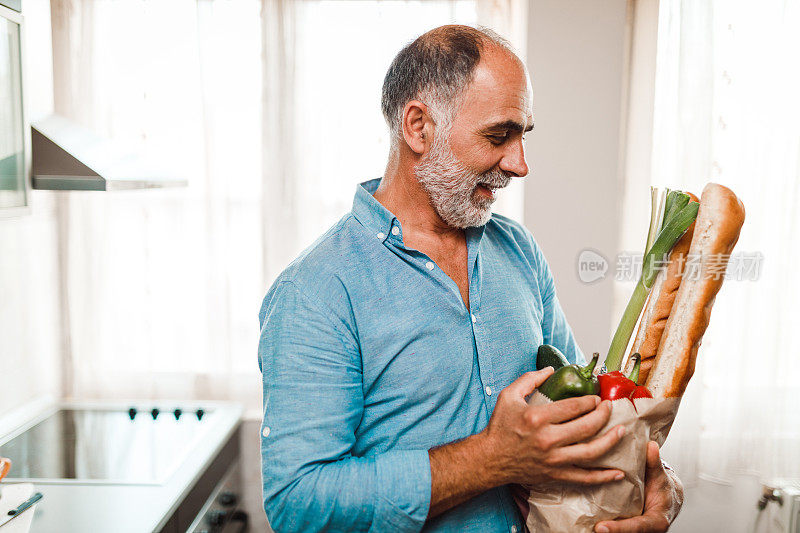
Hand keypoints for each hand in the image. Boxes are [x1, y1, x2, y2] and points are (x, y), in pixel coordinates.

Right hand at [481, 368, 626, 486]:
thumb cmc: (499, 426)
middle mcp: (547, 439)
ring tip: (621, 431)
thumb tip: (551, 369)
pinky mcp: (555, 475)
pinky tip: (618, 473)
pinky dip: (603, 477)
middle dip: (603, 415)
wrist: (490, 458)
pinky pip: (584, 478)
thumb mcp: (509, 396)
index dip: (590, 401)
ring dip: (611, 441)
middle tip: (609, 408)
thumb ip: (529, 379)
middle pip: (587, 427)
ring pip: (591, 452)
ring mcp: (553, 460)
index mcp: (537, 417)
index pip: (574, 407)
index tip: (596, 398)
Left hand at [594, 441, 683, 532]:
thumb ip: (654, 463)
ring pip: (619, 532)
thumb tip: (651, 445)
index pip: (637, 527)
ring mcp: (636, 530)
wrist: (668, 498)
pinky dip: (605, 525)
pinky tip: (586, 521)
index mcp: (657, 521)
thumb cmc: (663, 487)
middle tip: (589, 528)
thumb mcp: (660, 476)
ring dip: (604, 529)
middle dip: (609, 531)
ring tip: (584, 526)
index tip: (600, 528)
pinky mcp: (627, 526)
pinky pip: (616, 526)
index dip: (619, 528)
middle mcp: (646, 530)